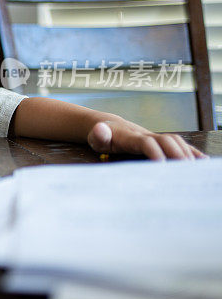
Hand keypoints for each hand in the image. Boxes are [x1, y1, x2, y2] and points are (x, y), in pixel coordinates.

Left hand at [87, 120, 206, 159]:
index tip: (162, 165)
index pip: (147, 142)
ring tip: (194, 171)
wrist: (109, 126)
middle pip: (167, 141)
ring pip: (175, 141)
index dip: (155, 152)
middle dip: (177, 154)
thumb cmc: (102, 136)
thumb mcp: (96, 137)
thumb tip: (100, 129)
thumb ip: (98, 135)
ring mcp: (155, 137)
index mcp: (131, 136)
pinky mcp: (160, 141)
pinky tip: (202, 161)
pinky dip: (191, 151)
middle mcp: (147, 135)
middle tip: (185, 172)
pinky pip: (178, 144)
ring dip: (186, 153)